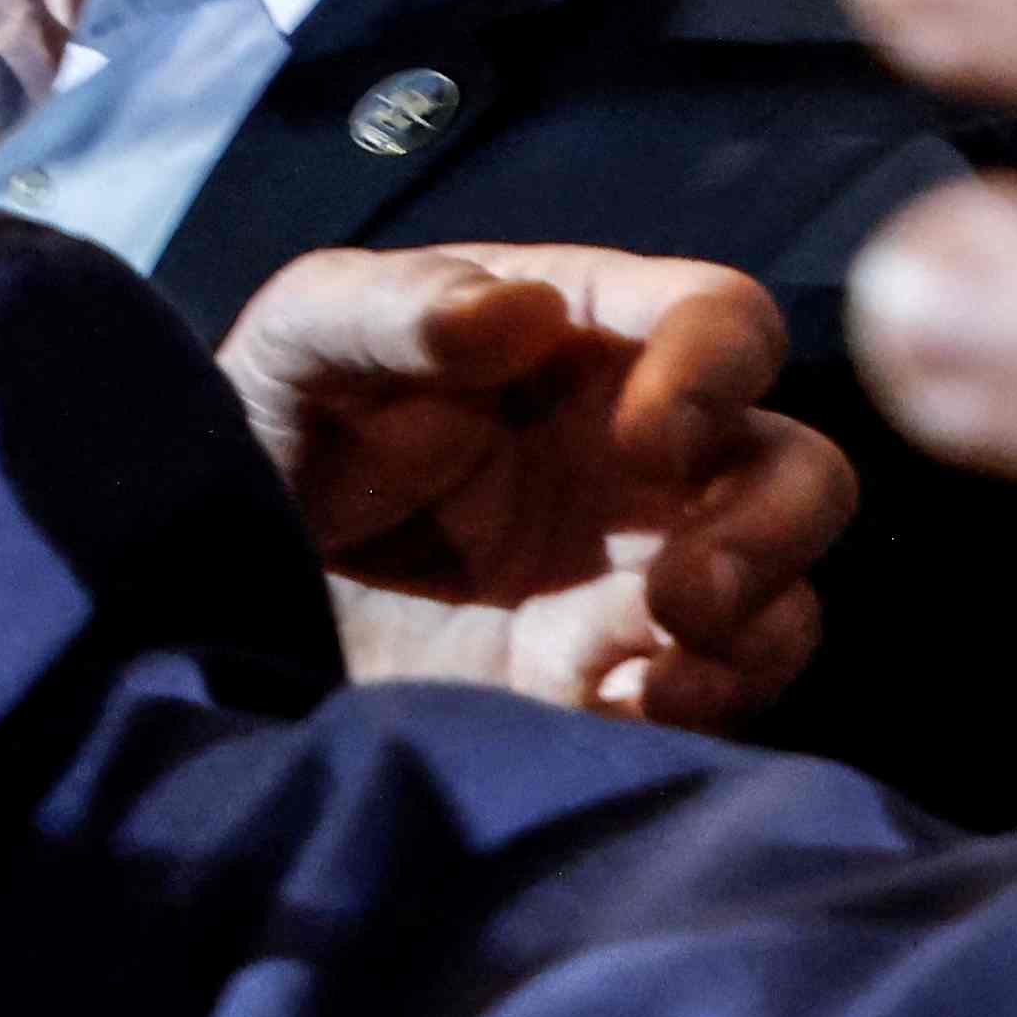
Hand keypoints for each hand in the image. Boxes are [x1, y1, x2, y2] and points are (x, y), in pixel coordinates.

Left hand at [218, 243, 846, 728]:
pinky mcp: (610, 681)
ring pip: (783, 591)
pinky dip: (703, 703)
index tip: (647, 432)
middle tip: (685, 584)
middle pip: (796, 469)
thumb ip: (391, 308)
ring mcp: (638, 576)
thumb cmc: (277, 428)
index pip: (722, 322)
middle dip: (773, 522)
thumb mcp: (302, 341)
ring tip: (664, 651)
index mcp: (587, 345)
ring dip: (755, 622)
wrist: (220, 589)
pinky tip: (626, 708)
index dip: (716, 366)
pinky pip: (720, 694)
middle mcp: (641, 460)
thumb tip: (515, 309)